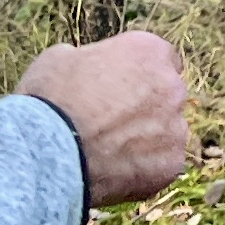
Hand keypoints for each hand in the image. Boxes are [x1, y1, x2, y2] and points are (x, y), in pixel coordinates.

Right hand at [18, 29, 193, 207]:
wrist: (49, 152)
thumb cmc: (50, 99)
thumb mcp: (62, 58)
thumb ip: (91, 58)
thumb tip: (91, 68)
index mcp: (149, 52)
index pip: (162, 59)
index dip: (141, 75)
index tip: (124, 88)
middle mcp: (171, 87)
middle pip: (167, 96)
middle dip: (146, 107)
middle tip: (112, 123)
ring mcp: (175, 128)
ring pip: (167, 132)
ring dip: (147, 139)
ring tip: (108, 152)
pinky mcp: (171, 164)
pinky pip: (161, 164)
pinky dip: (143, 169)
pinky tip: (113, 172)